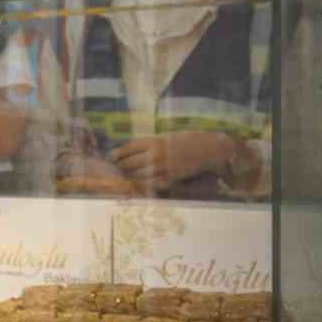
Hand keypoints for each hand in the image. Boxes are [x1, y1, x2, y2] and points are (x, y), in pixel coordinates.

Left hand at [112, 131, 235, 190]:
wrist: (209, 149)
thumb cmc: (188, 139)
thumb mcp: (167, 136)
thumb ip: (150, 143)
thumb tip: (132, 150)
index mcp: (154, 142)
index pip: (127, 149)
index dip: (117, 154)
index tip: (111, 156)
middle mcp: (155, 156)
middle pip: (129, 164)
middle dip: (121, 166)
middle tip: (118, 167)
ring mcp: (162, 169)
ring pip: (137, 176)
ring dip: (131, 176)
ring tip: (127, 175)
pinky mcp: (170, 179)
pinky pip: (150, 184)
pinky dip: (143, 183)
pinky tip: (141, 182)